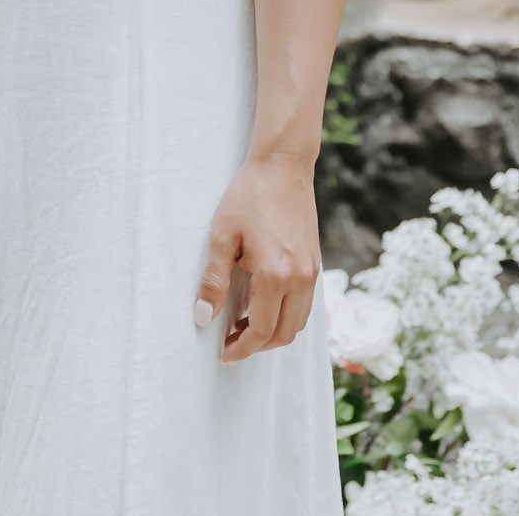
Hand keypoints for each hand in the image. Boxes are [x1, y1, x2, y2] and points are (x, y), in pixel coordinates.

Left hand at [196, 156, 320, 362]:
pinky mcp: (316, 263)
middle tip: (231, 341)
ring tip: (244, 325)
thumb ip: (213, 280)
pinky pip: (305, 304)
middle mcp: (301, 278)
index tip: (223, 352)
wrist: (282, 166)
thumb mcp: (222, 236)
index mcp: (276, 275)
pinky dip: (286, 315)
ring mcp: (312, 271)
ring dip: (274, 332)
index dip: (241, 347)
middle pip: (284, 334)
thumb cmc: (248, 196)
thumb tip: (203, 318)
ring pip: (299, 322)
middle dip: (258, 345)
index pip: (262, 330)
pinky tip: (263, 304)